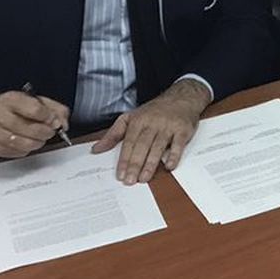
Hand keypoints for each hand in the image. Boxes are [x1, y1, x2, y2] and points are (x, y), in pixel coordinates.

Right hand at [0, 90, 68, 158]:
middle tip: (49, 131)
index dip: (49, 117)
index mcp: (11, 100)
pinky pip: (16, 153)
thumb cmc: (11, 106)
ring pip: (23, 144)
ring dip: (38, 142)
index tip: (54, 121)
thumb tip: (63, 123)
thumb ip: (54, 108)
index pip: (35, 110)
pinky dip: (26, 149)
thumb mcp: (33, 99)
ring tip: (39, 138)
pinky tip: (26, 142)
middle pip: (30, 129)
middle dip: (46, 132)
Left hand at [92, 78, 210, 183]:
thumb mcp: (130, 117)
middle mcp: (153, 123)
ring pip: (158, 147)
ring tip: (144, 178)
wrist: (182, 97)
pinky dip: (174, 156)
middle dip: (135, 164)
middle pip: (142, 146)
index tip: (120, 174)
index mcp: (138, 121)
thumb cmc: (154, 111)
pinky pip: (178, 144)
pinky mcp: (183, 129)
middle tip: (130, 180)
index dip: (124, 160)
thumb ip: (113, 134)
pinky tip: (169, 166)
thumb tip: (96, 149)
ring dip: (151, 164)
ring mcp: (168, 126)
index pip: (129, 142)